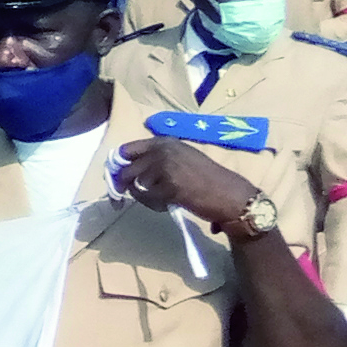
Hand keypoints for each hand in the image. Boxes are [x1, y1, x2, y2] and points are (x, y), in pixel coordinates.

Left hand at [114, 136, 269, 237]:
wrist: (230, 195)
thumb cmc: (206, 179)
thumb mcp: (181, 160)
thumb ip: (155, 161)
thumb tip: (124, 171)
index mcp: (165, 142)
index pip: (126, 150)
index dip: (117, 166)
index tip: (116, 179)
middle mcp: (163, 150)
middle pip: (125, 170)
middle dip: (121, 187)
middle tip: (118, 202)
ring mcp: (165, 166)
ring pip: (135, 186)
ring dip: (144, 198)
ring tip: (163, 200)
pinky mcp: (168, 185)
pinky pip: (147, 199)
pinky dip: (154, 205)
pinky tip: (170, 204)